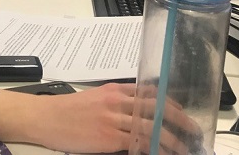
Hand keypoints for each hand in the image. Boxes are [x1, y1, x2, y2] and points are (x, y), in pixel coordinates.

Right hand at [0, 83, 197, 153]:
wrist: (44, 117)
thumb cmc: (66, 110)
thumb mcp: (94, 98)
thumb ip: (115, 102)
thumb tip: (136, 114)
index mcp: (114, 89)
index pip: (150, 93)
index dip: (170, 104)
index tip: (182, 113)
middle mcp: (116, 101)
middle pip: (156, 109)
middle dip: (179, 120)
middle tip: (193, 131)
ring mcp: (112, 119)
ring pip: (151, 128)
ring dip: (171, 140)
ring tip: (184, 150)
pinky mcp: (107, 137)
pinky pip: (137, 144)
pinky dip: (152, 149)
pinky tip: (160, 154)